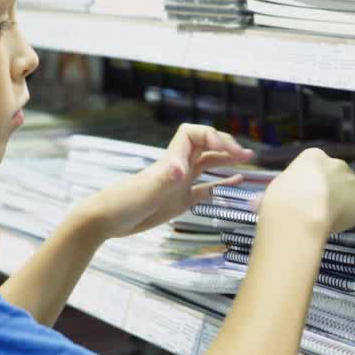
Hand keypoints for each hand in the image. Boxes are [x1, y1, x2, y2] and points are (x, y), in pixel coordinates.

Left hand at [78, 123, 251, 238]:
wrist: (107, 220)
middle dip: (226, 145)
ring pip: (208, 164)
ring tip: (247, 160)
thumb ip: (165, 177)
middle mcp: (178, 167)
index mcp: (171, 160)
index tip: (226, 151)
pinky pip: (205, 188)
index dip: (212, 137)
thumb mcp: (148, 189)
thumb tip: (181, 170)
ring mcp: (180, 183)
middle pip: (205, 145)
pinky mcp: (180, 200)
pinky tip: (234, 182)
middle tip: (246, 155)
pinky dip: (221, 183)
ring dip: (226, 160)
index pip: (194, 135)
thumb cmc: (124, 201)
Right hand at [259, 148, 354, 237]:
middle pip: (341, 173)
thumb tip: (255, 204)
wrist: (300, 213)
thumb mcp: (270, 195)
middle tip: (331, 204)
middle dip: (337, 186)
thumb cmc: (280, 203)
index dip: (316, 180)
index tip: (312, 193)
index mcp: (311, 158)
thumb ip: (270, 198)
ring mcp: (353, 181)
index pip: (319, 165)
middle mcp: (335, 165)